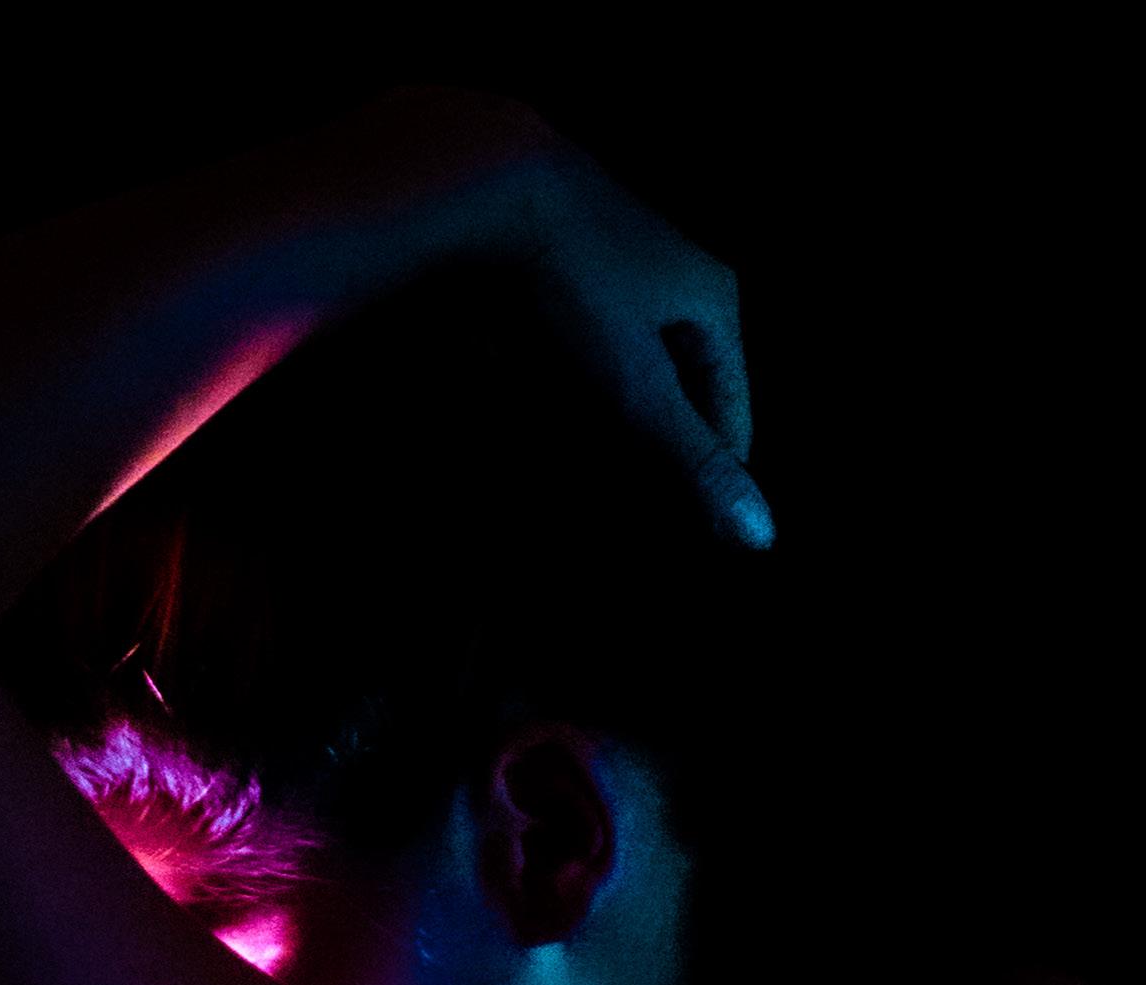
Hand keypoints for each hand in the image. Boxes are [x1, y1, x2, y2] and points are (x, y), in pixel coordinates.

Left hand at [378, 82, 772, 550]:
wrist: (481, 189)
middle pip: (680, 391)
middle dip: (650, 452)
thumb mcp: (637, 389)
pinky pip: (572, 339)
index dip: (708, 475)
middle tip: (624, 512)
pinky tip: (530, 406)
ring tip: (572, 470)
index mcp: (711, 295)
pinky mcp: (555, 252)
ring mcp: (614, 255)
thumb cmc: (569, 285)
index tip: (683, 532)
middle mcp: (673, 269)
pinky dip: (559, 384)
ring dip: (602, 423)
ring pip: (625, 366)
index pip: (731, 413)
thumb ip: (693, 463)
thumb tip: (762, 536)